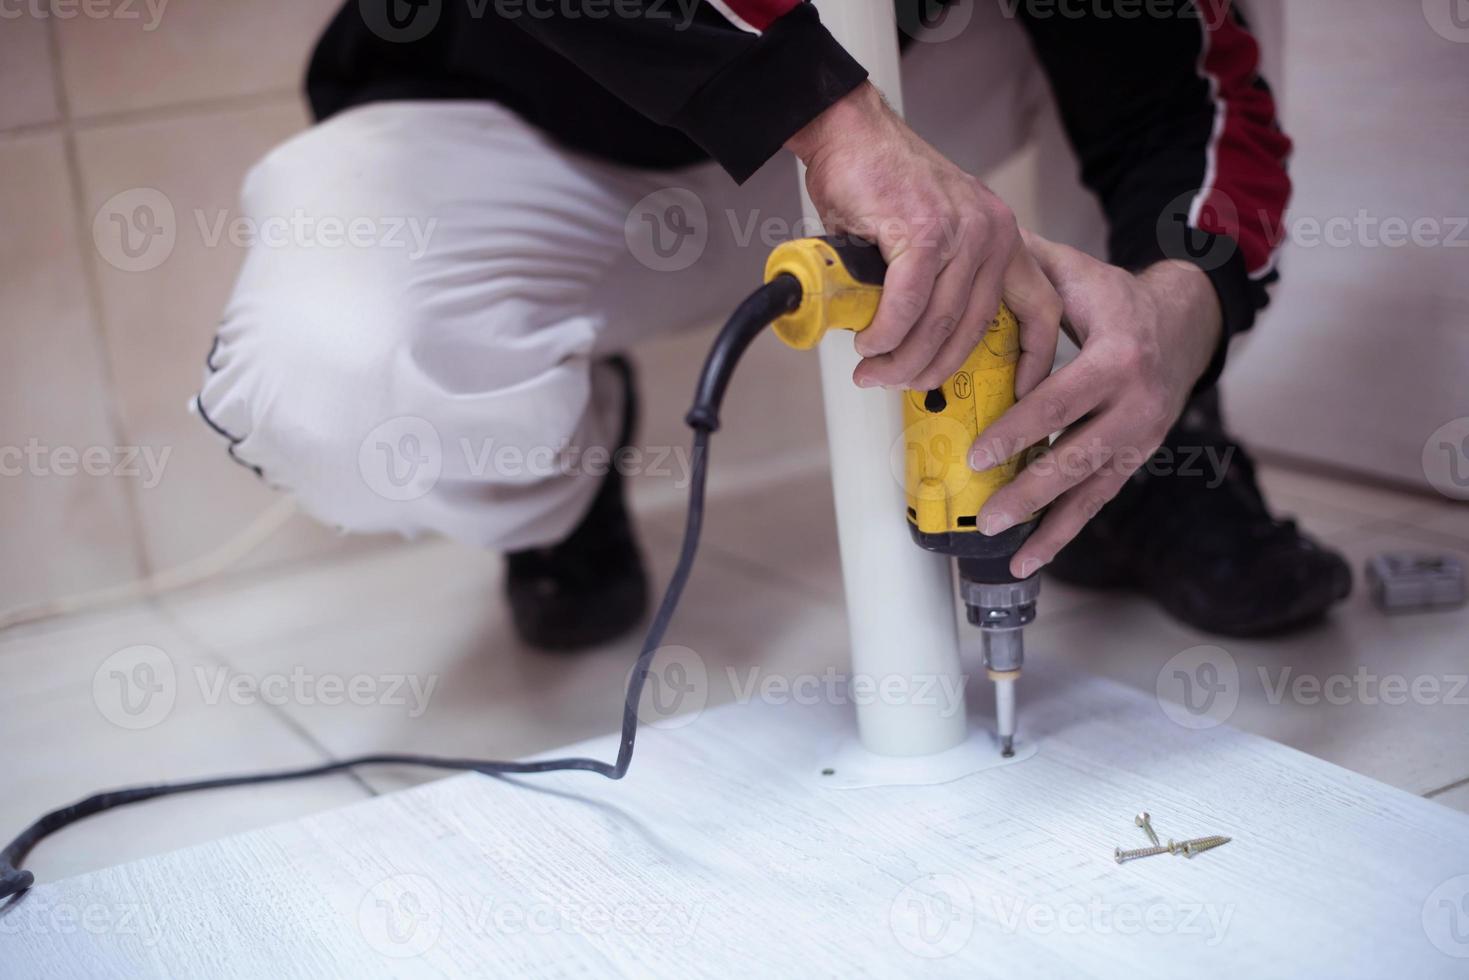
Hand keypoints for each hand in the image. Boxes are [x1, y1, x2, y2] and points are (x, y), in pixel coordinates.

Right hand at [786, 83, 1061, 395]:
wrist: (849, 132)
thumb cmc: (881, 183)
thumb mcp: (932, 236)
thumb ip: (940, 283)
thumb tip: (921, 345)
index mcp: (1003, 238)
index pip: (1042, 308)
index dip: (1035, 358)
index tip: (1020, 392)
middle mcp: (993, 234)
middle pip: (975, 330)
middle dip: (933, 371)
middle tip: (898, 384)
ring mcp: (962, 231)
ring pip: (939, 324)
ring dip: (902, 358)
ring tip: (874, 369)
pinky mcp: (924, 231)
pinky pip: (908, 305)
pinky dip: (885, 333)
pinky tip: (869, 342)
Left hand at [972, 232, 1224, 577]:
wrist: (1183, 323)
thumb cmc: (1115, 298)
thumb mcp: (1079, 272)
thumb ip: (1028, 265)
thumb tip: (970, 249)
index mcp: (1119, 357)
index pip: (1061, 403)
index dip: (1018, 431)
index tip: (977, 454)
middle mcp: (1137, 404)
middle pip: (1077, 457)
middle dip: (1029, 491)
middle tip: (985, 516)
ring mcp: (1141, 438)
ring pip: (1090, 489)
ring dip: (1047, 525)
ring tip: (1007, 552)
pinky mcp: (1136, 458)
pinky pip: (1099, 500)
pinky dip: (1066, 532)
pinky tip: (1031, 558)